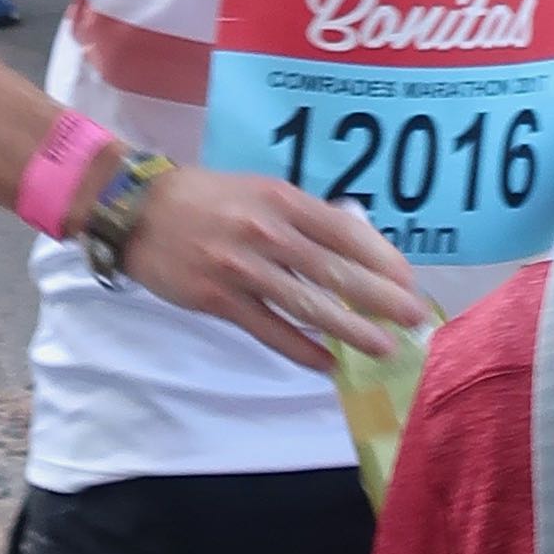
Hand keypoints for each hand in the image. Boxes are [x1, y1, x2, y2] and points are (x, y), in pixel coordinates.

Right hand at [113, 160, 431, 368]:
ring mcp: (241, 268)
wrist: (138, 209)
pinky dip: (299, 348)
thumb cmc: (205, 197)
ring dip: (350, 329)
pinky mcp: (218, 299)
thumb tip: (349, 251)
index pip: (344, 230)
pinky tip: (326, 362)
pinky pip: (268, 329)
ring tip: (382, 346)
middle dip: (380, 297)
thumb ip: (299, 217)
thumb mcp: (258, 190)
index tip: (407, 280)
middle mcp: (266, 231)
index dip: (381, 257)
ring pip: (307, 304)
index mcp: (280, 199)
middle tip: (414, 317)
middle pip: (334, 270)